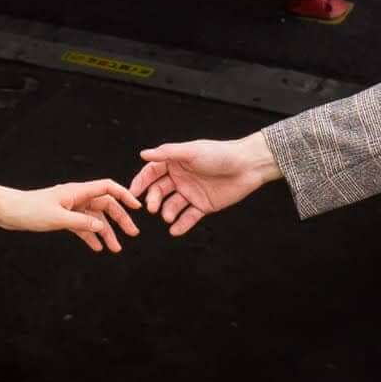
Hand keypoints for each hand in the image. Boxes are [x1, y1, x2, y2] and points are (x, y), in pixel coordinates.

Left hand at [0, 180, 142, 252]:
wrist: (8, 212)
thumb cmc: (29, 210)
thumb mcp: (57, 218)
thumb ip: (82, 222)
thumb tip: (102, 226)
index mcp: (77, 191)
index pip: (107, 188)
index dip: (124, 195)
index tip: (137, 207)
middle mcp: (76, 197)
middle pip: (105, 205)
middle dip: (120, 219)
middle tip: (132, 234)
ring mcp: (70, 208)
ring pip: (94, 218)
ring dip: (106, 232)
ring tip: (115, 249)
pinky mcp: (62, 217)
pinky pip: (82, 226)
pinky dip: (90, 236)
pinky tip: (97, 247)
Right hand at [130, 136, 275, 232]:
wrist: (248, 166)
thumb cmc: (220, 153)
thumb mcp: (191, 152)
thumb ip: (167, 154)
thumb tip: (143, 154)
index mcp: (175, 162)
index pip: (152, 172)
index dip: (141, 182)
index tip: (132, 193)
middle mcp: (180, 178)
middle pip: (159, 190)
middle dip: (153, 199)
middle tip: (152, 208)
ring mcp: (191, 193)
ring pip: (172, 205)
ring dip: (167, 212)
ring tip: (167, 216)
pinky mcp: (203, 206)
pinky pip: (188, 217)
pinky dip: (181, 225)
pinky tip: (174, 230)